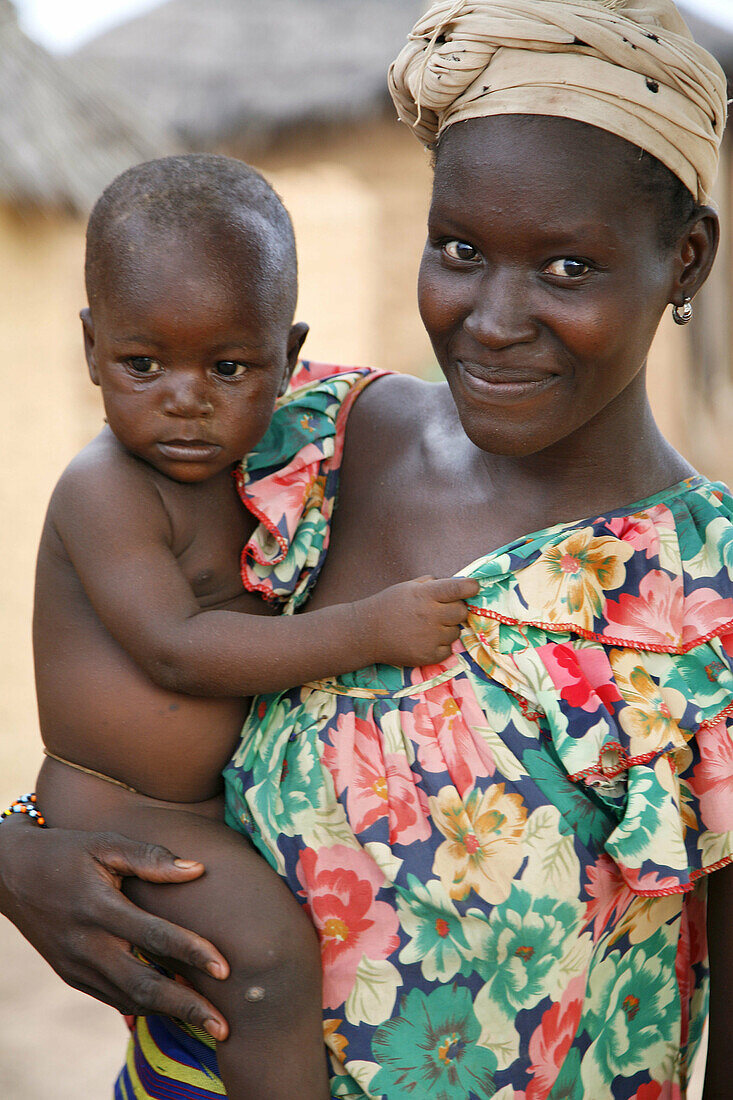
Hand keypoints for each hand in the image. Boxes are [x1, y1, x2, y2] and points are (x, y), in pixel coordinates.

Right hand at [0, 817, 230, 1038]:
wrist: (9, 875)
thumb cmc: (66, 851)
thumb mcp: (104, 843)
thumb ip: (150, 858)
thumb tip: (198, 869)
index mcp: (97, 908)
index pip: (153, 935)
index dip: (192, 953)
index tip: (227, 969)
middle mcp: (85, 944)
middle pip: (143, 985)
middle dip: (186, 1007)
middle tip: (224, 1026)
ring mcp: (76, 966)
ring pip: (129, 999)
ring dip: (170, 1012)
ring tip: (209, 1020)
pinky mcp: (72, 976)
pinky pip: (113, 998)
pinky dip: (146, 1006)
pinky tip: (175, 1006)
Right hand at [365, 575, 479, 666]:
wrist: (366, 633)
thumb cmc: (389, 605)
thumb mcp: (408, 587)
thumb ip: (433, 584)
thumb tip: (458, 585)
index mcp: (425, 595)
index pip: (458, 589)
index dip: (470, 587)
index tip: (473, 587)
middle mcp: (430, 615)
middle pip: (462, 612)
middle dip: (456, 610)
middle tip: (441, 611)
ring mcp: (430, 637)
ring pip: (456, 631)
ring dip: (447, 628)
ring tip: (428, 627)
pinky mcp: (429, 656)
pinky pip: (448, 649)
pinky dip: (440, 645)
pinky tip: (425, 640)